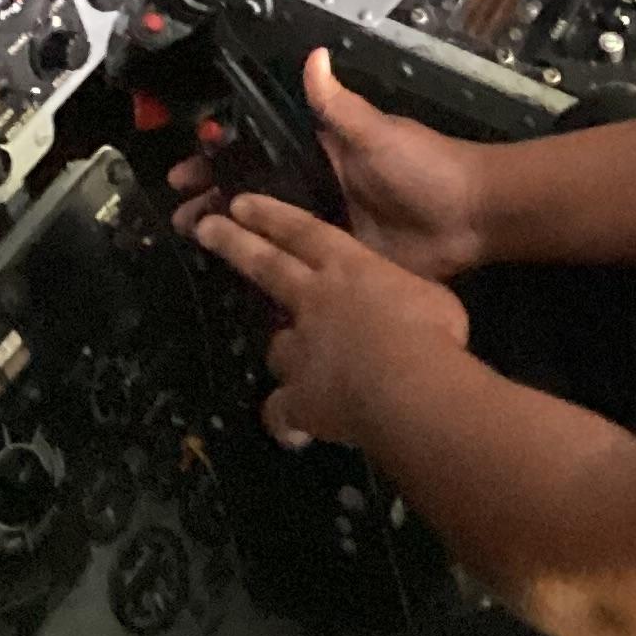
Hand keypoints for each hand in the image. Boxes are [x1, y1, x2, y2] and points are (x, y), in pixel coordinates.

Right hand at [169, 48, 491, 280]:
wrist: (471, 218)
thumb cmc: (424, 167)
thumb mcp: (377, 132)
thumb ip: (339, 105)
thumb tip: (313, 55)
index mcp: (322, 151)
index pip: (258, 151)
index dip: (220, 159)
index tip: (184, 169)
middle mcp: (319, 186)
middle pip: (255, 192)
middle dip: (214, 199)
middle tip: (177, 215)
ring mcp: (328, 224)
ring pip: (267, 228)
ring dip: (231, 233)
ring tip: (195, 242)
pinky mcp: (341, 258)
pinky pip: (296, 261)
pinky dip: (267, 265)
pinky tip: (235, 276)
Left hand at [181, 190, 471, 450]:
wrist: (408, 383)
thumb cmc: (429, 329)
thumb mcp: (429, 295)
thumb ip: (402, 295)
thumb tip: (402, 307)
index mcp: (349, 268)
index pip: (304, 232)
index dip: (273, 216)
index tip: (241, 203)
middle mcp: (315, 300)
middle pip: (267, 267)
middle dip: (234, 245)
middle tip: (206, 230)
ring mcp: (301, 348)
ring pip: (277, 347)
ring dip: (285, 353)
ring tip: (296, 368)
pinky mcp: (298, 397)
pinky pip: (281, 411)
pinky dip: (286, 420)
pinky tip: (295, 432)